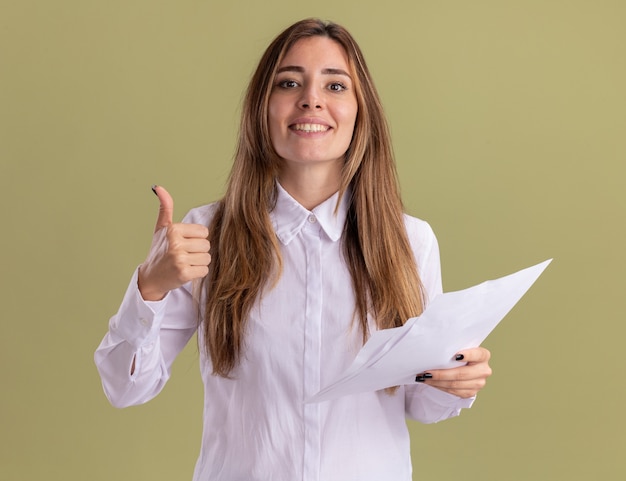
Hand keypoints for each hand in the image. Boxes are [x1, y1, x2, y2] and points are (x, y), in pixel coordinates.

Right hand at [137, 186, 210, 300]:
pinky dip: (198, 273)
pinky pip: (204, 270)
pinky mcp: (184, 273)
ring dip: (199, 263)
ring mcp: (179, 259)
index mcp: (172, 229)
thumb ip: (165, 208)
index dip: (196, 239)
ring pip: (207, 258)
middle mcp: (175, 243)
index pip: (204, 232)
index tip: (183, 244)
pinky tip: (185, 272)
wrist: (151, 277)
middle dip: (198, 251)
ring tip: (185, 263)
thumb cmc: (159, 251)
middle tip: (183, 255)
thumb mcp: (161, 228)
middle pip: (207, 245)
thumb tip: (158, 187)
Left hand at [415, 347, 491, 398]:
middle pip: (462, 373)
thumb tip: (434, 343)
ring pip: (455, 385)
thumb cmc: (457, 353)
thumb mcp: (458, 346)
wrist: (462, 366)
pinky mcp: (470, 392)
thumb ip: (453, 345)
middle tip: (426, 371)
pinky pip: (453, 392)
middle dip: (441, 373)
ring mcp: (479, 383)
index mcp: (483, 355)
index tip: (455, 355)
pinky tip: (430, 382)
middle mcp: (484, 370)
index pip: (478, 355)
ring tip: (423, 377)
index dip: (468, 355)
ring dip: (437, 382)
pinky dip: (439, 387)